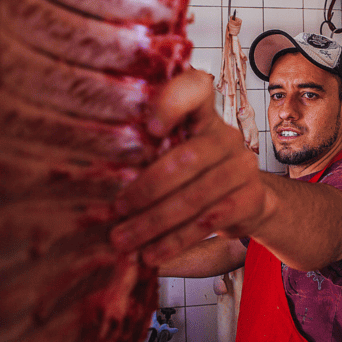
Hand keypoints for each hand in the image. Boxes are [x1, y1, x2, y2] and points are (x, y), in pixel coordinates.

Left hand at [109, 69, 269, 265]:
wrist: (247, 201)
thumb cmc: (195, 175)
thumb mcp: (175, 154)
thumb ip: (149, 153)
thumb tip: (90, 179)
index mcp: (203, 115)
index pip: (197, 87)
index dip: (175, 101)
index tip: (151, 127)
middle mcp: (226, 136)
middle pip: (187, 158)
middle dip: (147, 189)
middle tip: (116, 212)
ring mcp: (242, 166)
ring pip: (195, 196)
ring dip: (154, 222)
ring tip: (124, 241)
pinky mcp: (250, 197)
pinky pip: (209, 222)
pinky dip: (176, 240)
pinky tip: (152, 254)